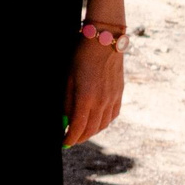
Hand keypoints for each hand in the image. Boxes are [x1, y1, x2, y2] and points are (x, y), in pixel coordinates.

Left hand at [63, 33, 124, 147]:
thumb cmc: (80, 57)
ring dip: (92, 132)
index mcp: (86, 98)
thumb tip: (64, 118)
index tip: (64, 143)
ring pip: (103, 125)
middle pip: (91, 129)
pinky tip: (97, 121)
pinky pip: (112, 115)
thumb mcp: (67, 78)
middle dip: (80, 137)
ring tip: (81, 132)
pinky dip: (104, 123)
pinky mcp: (120, 94)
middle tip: (71, 139)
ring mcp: (113, 99)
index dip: (70, 138)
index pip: (78, 127)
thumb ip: (66, 101)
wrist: (104, 42)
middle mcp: (102, 102)